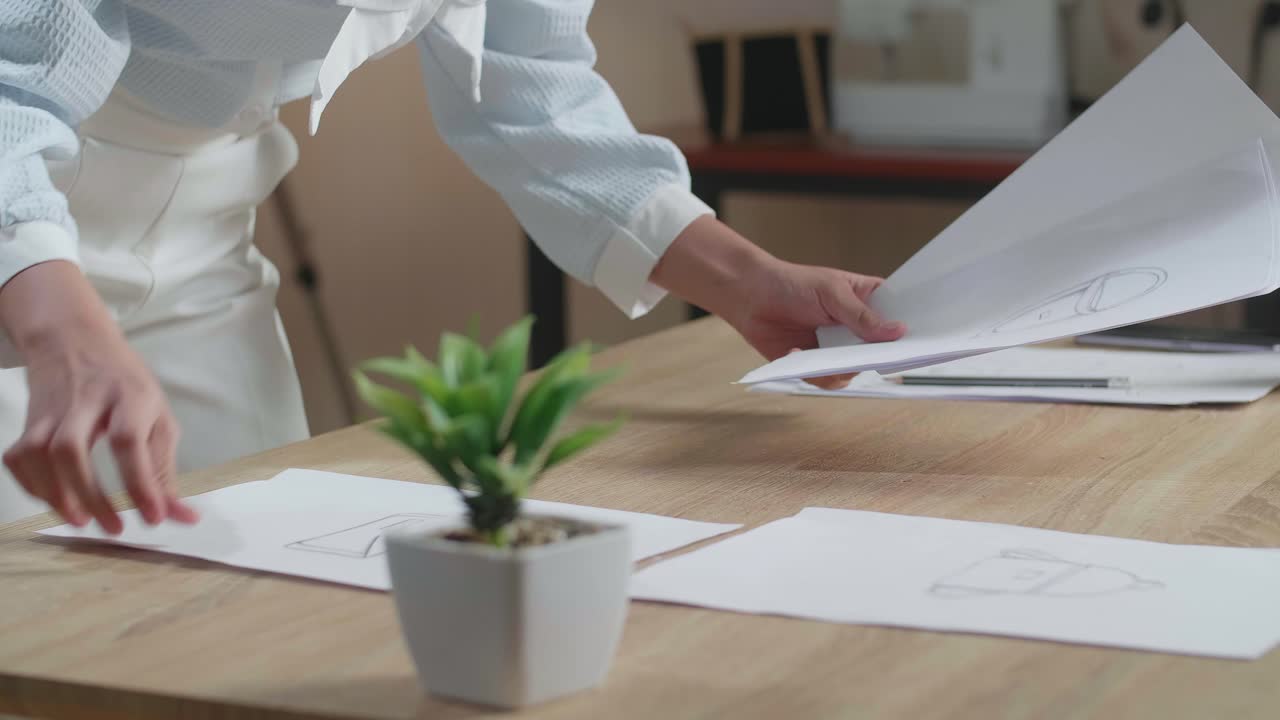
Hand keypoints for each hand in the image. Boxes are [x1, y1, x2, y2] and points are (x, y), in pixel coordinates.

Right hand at [0, 261, 196, 532]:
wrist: (75, 340)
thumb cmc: (127, 385)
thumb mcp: (158, 416)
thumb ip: (166, 469)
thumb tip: (182, 517)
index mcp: (130, 395)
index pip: (130, 440)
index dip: (141, 482)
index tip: (154, 518)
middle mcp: (87, 399)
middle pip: (72, 448)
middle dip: (91, 495)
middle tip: (113, 528)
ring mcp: (52, 409)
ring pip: (38, 452)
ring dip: (56, 494)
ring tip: (81, 521)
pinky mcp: (29, 419)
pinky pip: (18, 456)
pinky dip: (32, 485)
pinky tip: (56, 502)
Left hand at [651, 217, 905, 388]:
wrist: (751, 297)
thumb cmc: (793, 284)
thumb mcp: (832, 293)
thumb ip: (862, 316)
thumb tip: (898, 332)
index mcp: (870, 302)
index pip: (902, 318)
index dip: (914, 330)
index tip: (928, 340)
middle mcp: (858, 329)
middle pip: (884, 351)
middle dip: (882, 356)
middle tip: (878, 355)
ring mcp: (838, 349)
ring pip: (857, 371)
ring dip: (842, 365)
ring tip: (824, 350)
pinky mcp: (816, 366)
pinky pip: (829, 380)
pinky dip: (814, 371)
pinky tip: (797, 350)